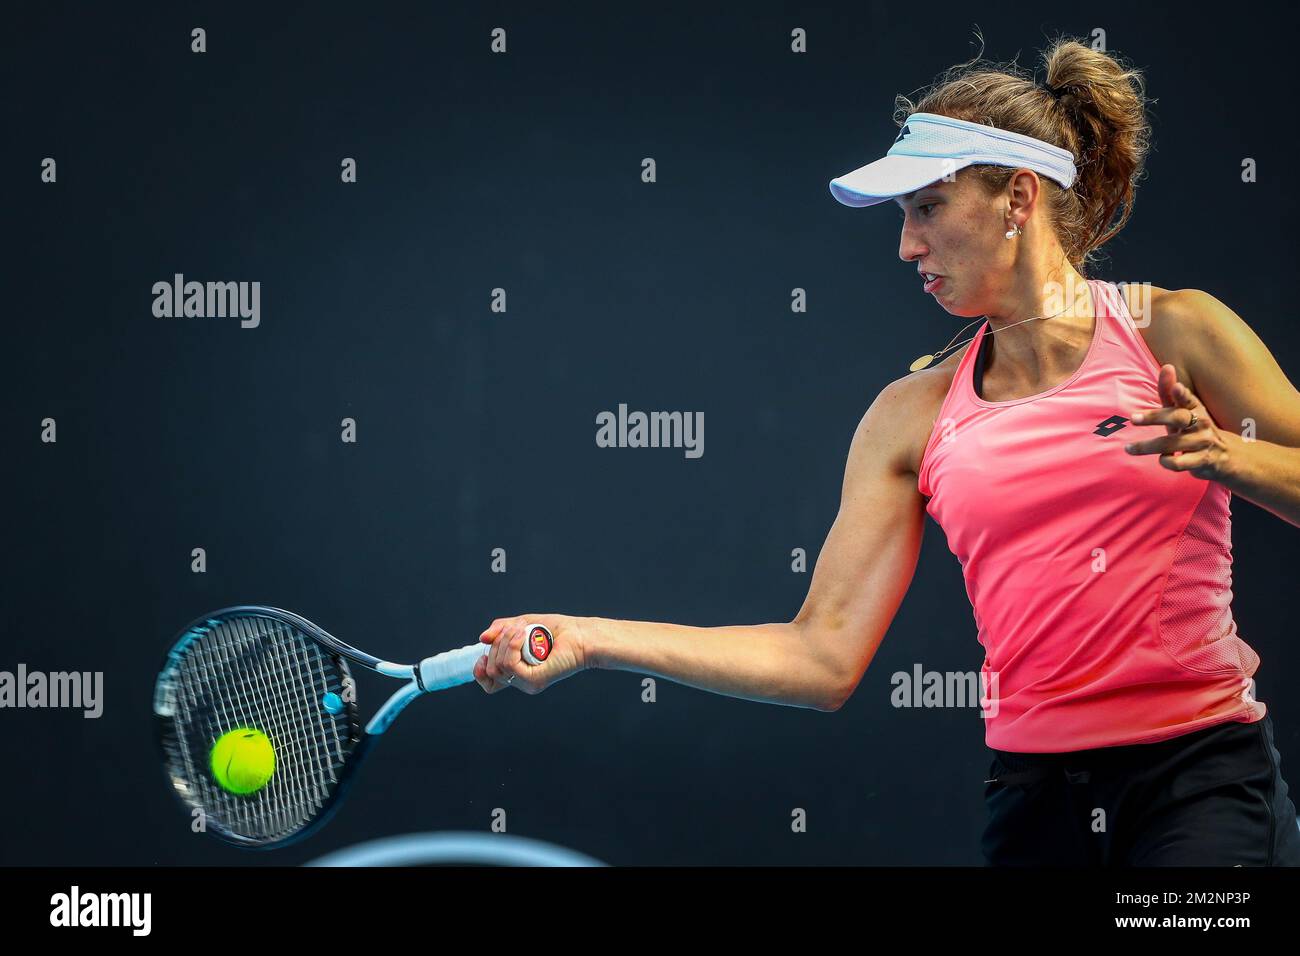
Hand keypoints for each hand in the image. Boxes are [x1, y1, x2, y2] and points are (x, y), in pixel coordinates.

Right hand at [474, 613, 590, 694]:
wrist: (580, 635)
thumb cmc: (557, 630)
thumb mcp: (522, 624)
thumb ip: (501, 630)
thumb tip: (482, 638)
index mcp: (517, 671)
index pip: (489, 682)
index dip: (480, 670)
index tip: (484, 654)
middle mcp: (521, 680)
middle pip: (490, 670)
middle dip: (496, 644)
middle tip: (515, 629)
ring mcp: (527, 682)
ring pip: (498, 667)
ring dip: (505, 642)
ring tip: (521, 629)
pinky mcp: (535, 680)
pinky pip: (510, 664)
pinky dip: (512, 645)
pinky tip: (522, 634)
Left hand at [1124, 364, 1237, 481]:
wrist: (1225, 456)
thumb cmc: (1194, 428)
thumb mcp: (1182, 410)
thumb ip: (1169, 391)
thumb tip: (1166, 366)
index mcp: (1196, 409)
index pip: (1189, 399)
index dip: (1182, 394)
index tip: (1177, 388)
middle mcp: (1201, 423)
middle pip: (1177, 418)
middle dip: (1155, 417)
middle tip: (1133, 418)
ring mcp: (1202, 443)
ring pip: (1170, 443)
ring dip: (1146, 446)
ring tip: (1128, 448)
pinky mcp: (1201, 461)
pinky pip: (1177, 463)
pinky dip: (1165, 461)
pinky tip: (1163, 459)